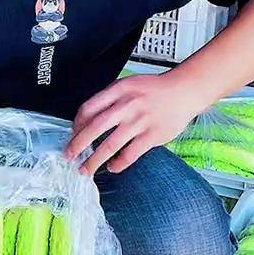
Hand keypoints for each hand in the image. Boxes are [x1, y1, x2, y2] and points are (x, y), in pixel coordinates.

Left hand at [66, 71, 201, 175]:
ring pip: (110, 145)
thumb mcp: (128, 85)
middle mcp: (127, 105)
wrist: (184, 91)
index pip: (88, 109)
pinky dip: (118, 164)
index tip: (73, 135)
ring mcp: (140, 121)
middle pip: (94, 128)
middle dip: (78, 145)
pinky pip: (130, 155)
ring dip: (94, 160)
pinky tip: (112, 167)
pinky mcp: (152, 136)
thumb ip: (109, 99)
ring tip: (85, 169)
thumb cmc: (155, 89)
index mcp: (118, 91)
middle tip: (69, 156)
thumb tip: (87, 120)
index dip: (76, 125)